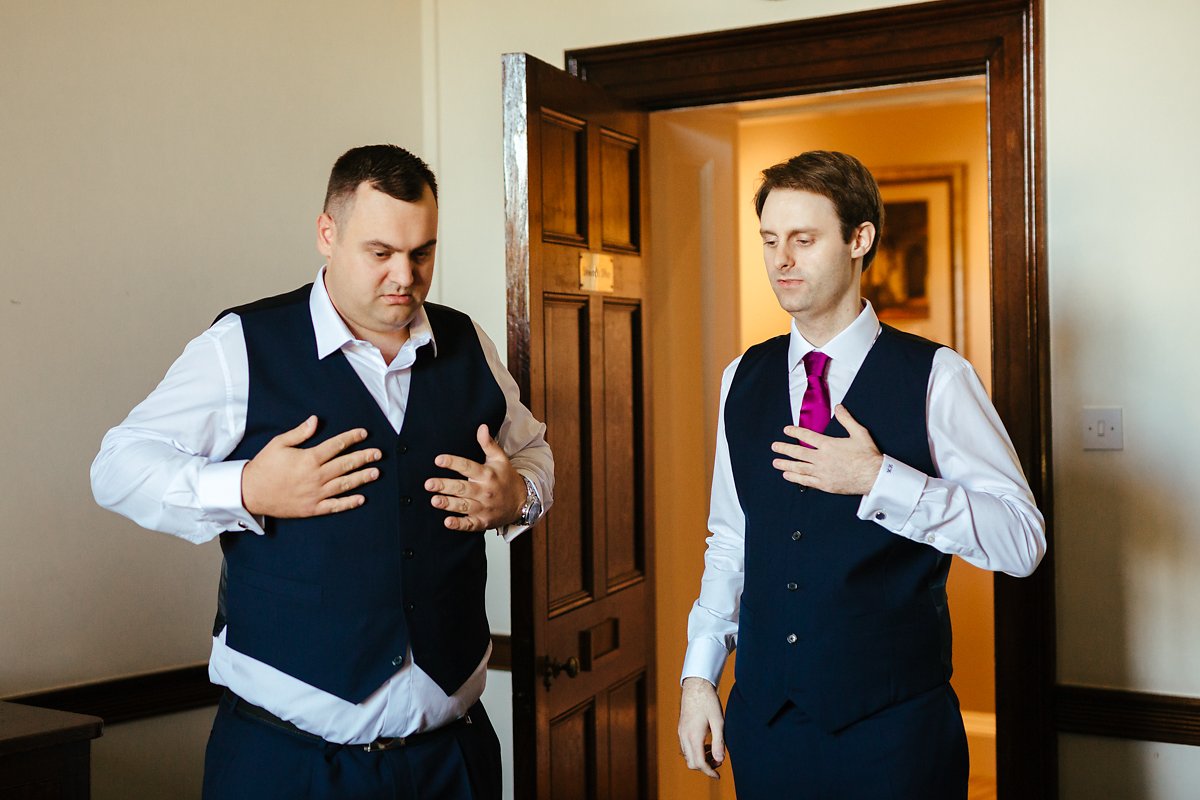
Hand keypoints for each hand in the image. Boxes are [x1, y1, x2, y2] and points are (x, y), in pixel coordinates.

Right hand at [241, 416, 380, 517]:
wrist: (250, 493)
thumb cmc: (264, 466)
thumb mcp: (279, 444)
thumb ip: (300, 432)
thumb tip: (315, 419)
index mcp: (309, 458)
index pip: (336, 446)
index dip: (351, 438)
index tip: (364, 433)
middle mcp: (315, 476)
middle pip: (345, 464)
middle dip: (363, 457)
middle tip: (378, 453)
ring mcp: (315, 493)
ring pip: (344, 484)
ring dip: (362, 478)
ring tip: (376, 472)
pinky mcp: (312, 508)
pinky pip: (334, 506)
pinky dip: (348, 503)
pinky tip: (361, 499)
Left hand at [424, 424, 524, 531]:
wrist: (522, 502)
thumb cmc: (507, 478)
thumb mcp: (500, 459)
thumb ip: (488, 444)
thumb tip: (482, 427)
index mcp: (487, 474)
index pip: (468, 466)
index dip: (453, 463)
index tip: (439, 460)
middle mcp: (485, 491)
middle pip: (462, 487)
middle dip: (445, 486)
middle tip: (429, 484)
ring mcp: (484, 508)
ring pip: (464, 506)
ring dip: (449, 504)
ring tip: (434, 500)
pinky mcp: (483, 521)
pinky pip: (470, 524)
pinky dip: (459, 524)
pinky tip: (448, 522)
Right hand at [678, 677, 724, 778]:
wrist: (696, 686)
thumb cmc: (709, 702)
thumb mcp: (718, 721)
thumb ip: (719, 742)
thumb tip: (720, 760)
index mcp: (694, 736)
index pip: (699, 763)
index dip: (709, 772)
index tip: (718, 775)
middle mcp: (684, 736)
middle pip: (692, 763)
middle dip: (705, 767)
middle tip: (718, 761)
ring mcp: (681, 733)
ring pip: (688, 756)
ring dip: (700, 759)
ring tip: (714, 751)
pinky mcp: (681, 729)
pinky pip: (686, 748)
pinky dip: (695, 751)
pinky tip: (706, 743)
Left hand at [771, 405, 883, 494]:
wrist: (874, 476)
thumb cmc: (867, 455)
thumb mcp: (859, 433)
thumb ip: (846, 419)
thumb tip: (839, 407)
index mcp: (828, 445)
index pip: (807, 436)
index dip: (795, 431)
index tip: (786, 430)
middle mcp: (822, 459)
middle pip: (798, 453)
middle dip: (784, 448)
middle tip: (774, 446)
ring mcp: (822, 472)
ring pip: (799, 468)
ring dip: (785, 464)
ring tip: (775, 462)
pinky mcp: (825, 484)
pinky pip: (806, 481)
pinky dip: (795, 478)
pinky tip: (787, 476)